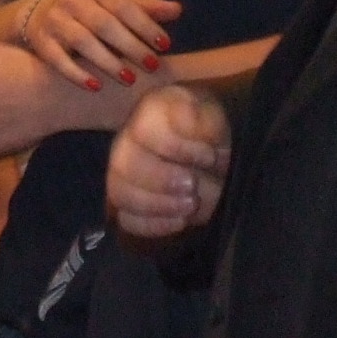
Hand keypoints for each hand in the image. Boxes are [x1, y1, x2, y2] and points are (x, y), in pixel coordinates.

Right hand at [22, 0, 179, 88]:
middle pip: (103, 24)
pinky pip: (58, 59)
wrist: (43, 12)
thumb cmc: (94, 10)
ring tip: (129, 78)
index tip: (165, 44)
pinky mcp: (42, 41)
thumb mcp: (117, 3)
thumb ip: (146, 8)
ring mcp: (55, 20)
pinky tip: (95, 87)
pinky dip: (76, 73)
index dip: (144, 25)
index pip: (123, 5)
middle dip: (130, 46)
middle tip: (152, 66)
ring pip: (82, 41)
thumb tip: (177, 10)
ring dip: (107, 61)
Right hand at [106, 86, 230, 239]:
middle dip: (161, 180)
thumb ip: (205, 119)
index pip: (142, 129)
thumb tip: (187, 119)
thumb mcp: (217, 119)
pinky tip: (180, 221)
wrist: (214, 156)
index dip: (176, 148)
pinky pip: (125, 219)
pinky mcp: (128, 204)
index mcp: (150, 112)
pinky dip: (153, 225)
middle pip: (122, 164)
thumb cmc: (213, 132)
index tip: (209, 157)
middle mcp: (127, 141)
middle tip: (193, 186)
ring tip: (190, 206)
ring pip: (119, 192)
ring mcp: (123, 173)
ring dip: (157, 205)